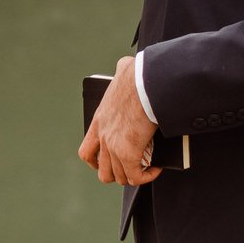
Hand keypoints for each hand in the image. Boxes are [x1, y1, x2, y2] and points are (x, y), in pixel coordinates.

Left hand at [80, 56, 159, 187]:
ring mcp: (114, 147)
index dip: (97, 163)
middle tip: (133, 169)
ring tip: (147, 169)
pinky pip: (136, 177)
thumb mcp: (122, 73)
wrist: (145, 82)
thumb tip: (125, 65)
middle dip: (119, 174)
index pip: (87, 151)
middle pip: (103, 171)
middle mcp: (103, 137)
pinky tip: (156, 169)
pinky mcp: (128, 153)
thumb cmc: (138, 75)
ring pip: (120, 177)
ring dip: (135, 176)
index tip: (108, 163)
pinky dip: (147, 176)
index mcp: (99, 121)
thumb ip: (121, 72)